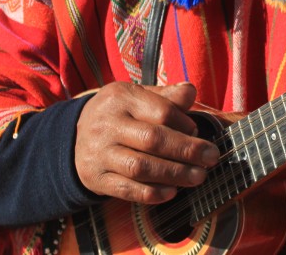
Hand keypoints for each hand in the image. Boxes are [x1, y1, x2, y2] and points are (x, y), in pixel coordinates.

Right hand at [74, 81, 219, 203]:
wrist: (74, 136)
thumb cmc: (120, 114)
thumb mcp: (138, 96)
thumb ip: (166, 96)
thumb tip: (191, 92)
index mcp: (120, 97)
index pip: (161, 111)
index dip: (185, 124)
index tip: (199, 132)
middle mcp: (107, 124)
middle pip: (153, 140)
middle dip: (187, 151)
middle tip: (211, 159)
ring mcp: (99, 153)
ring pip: (141, 167)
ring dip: (174, 174)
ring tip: (198, 177)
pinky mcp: (95, 178)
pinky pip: (126, 190)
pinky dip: (152, 193)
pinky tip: (172, 192)